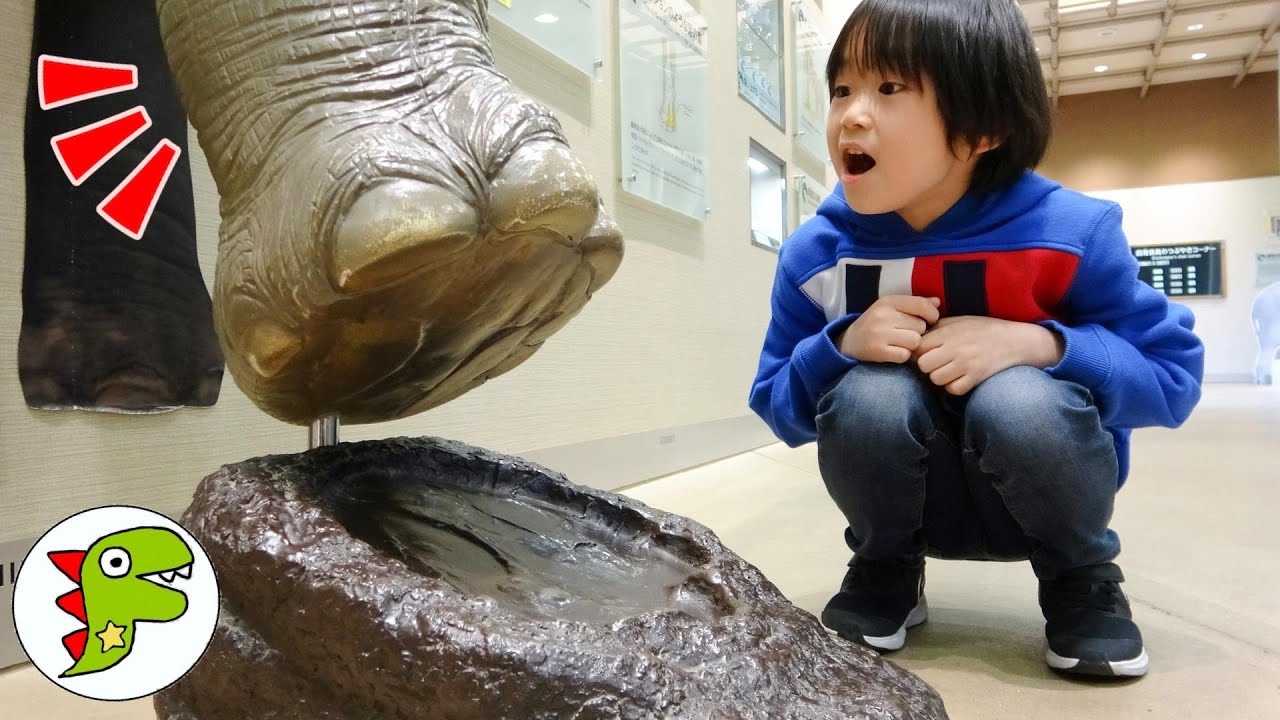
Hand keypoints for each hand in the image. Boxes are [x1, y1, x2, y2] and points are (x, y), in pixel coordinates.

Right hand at [839, 295, 941, 362]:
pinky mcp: (878, 351)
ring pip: (915, 341)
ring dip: (911, 345)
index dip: (932, 315)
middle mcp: (883, 315)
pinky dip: (902, 356)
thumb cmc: (876, 323)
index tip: (929, 321)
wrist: (849, 341)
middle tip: (905, 334)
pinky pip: (905, 355)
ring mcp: (880, 334)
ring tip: (901, 343)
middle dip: (917, 332)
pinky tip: (894, 352)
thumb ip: (915, 304)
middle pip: (921, 326)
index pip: (921, 305)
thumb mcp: (892, 308)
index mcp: (888, 301)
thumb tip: (938, 302)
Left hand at [914, 316, 1064, 394]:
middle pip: (923, 365)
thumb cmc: (983, 329)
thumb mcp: (959, 321)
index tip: (926, 352)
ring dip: (940, 377)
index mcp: (948, 332)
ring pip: (936, 379)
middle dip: (927, 366)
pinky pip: (953, 389)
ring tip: (950, 370)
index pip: (918, 346)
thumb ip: (937, 327)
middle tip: (936, 363)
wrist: (1015, 340)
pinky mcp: (976, 377)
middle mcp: (955, 348)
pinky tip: (960, 378)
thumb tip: (915, 334)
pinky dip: (954, 386)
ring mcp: (966, 364)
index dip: (918, 351)